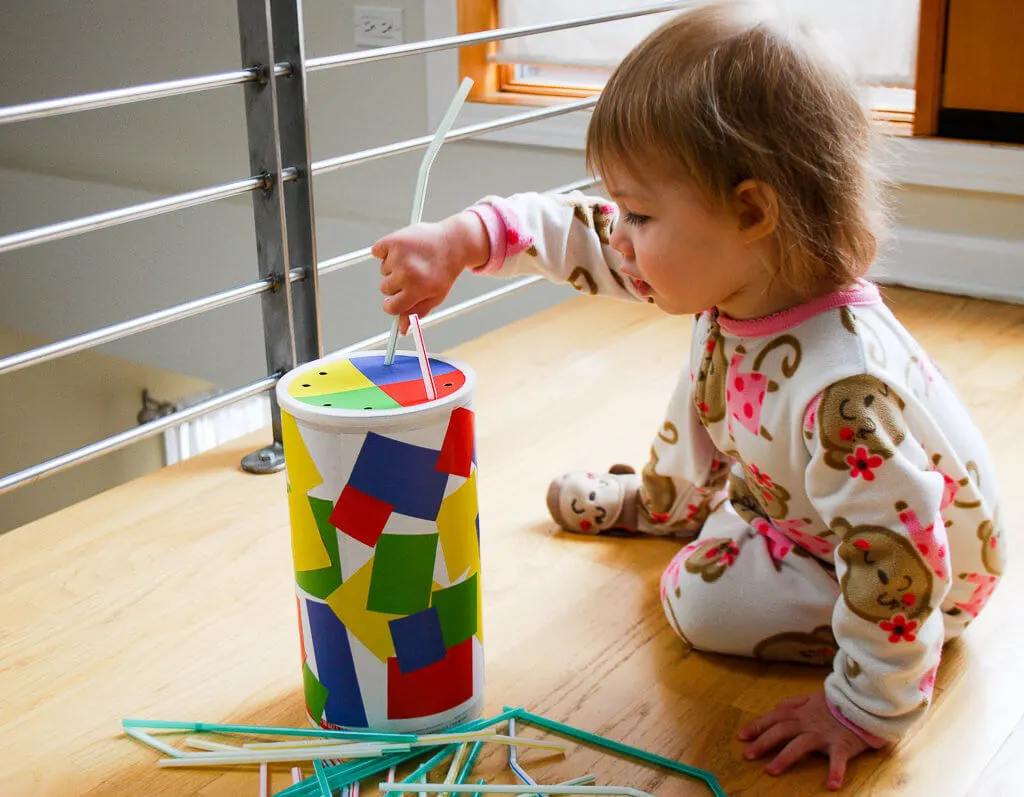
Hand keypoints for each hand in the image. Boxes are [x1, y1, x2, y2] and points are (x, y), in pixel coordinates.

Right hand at [372, 211, 488, 333]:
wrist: (454, 242)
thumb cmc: (444, 272)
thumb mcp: (436, 296)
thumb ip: (417, 312)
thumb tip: (401, 331)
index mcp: (418, 290)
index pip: (391, 307)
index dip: (392, 305)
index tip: (396, 300)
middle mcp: (408, 273)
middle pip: (385, 289)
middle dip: (396, 284)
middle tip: (414, 274)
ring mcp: (399, 256)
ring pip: (383, 270)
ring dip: (394, 266)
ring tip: (413, 259)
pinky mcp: (393, 240)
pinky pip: (377, 251)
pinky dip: (385, 250)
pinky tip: (403, 248)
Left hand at [738, 692, 872, 790]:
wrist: (863, 702)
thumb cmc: (836, 704)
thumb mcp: (811, 698)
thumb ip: (792, 703)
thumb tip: (775, 709)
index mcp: (800, 712)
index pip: (774, 718)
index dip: (757, 726)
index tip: (742, 737)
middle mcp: (808, 722)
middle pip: (781, 731)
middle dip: (763, 742)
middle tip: (747, 755)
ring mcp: (824, 734)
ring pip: (801, 744)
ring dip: (785, 758)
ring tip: (771, 771)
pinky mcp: (842, 744)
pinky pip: (838, 758)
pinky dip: (836, 771)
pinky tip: (832, 784)